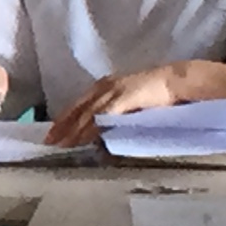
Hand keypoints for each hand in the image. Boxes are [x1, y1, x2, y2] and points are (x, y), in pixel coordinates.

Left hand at [47, 63, 198, 146]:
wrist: (175, 81)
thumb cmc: (155, 93)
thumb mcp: (128, 102)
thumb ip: (114, 113)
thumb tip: (102, 131)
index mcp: (104, 87)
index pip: (78, 104)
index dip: (64, 119)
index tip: (52, 133)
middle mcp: (104, 87)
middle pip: (78, 109)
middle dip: (63, 126)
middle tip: (49, 142)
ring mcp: (113, 92)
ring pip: (87, 114)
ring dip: (74, 130)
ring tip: (63, 144)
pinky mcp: (123, 98)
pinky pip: (103, 116)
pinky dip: (92, 128)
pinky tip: (84, 138)